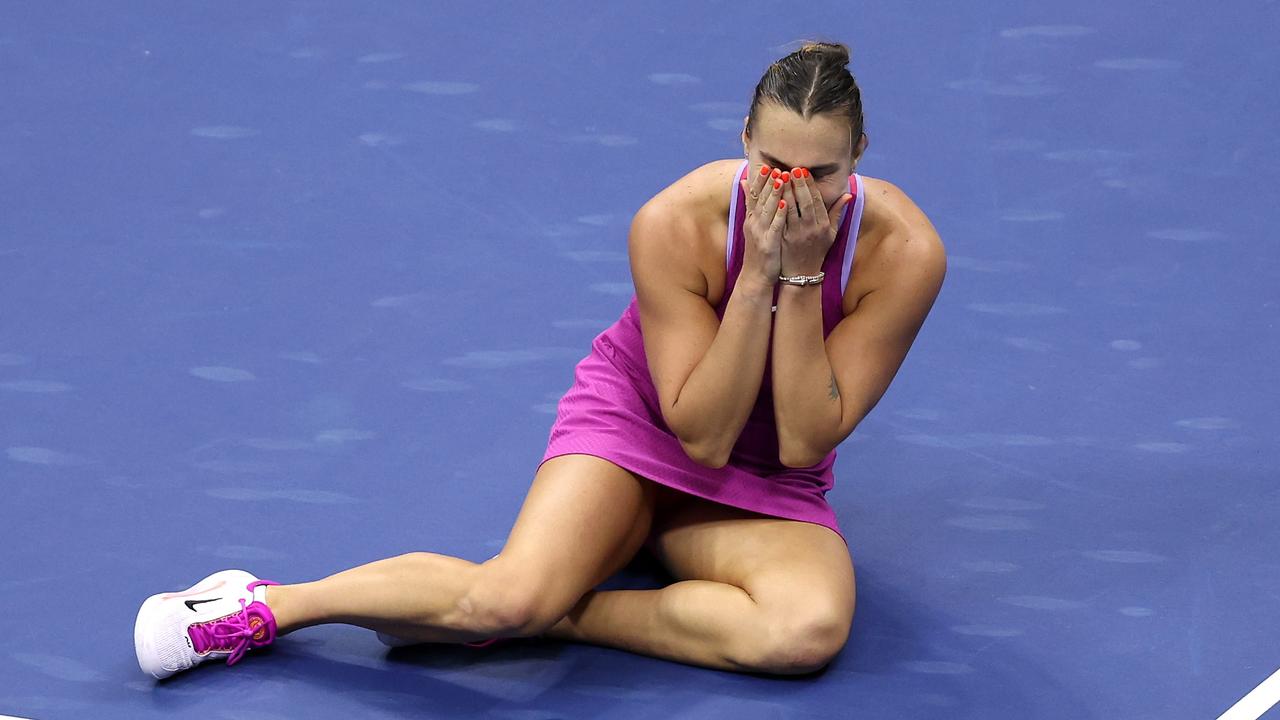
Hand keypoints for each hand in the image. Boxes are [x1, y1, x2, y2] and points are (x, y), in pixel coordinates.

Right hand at [738, 166, 788, 289]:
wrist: (755, 276)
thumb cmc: (759, 250)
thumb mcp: (753, 226)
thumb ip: (751, 204)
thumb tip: (743, 182)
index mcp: (752, 219)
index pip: (754, 195)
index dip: (759, 181)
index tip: (766, 166)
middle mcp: (754, 223)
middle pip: (760, 199)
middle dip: (767, 183)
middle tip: (775, 167)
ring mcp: (760, 233)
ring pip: (767, 210)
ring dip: (774, 194)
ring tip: (781, 179)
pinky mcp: (768, 244)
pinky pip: (775, 226)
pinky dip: (779, 214)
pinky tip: (785, 204)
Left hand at [780, 168, 852, 275]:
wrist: (802, 274)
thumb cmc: (817, 251)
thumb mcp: (831, 233)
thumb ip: (837, 212)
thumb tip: (848, 194)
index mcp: (822, 225)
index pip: (816, 200)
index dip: (810, 185)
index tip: (804, 171)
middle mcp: (810, 228)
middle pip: (804, 202)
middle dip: (798, 184)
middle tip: (793, 168)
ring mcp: (796, 234)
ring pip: (790, 209)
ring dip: (785, 191)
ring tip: (780, 176)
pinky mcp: (783, 239)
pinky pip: (779, 219)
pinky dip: (775, 206)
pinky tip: (771, 195)